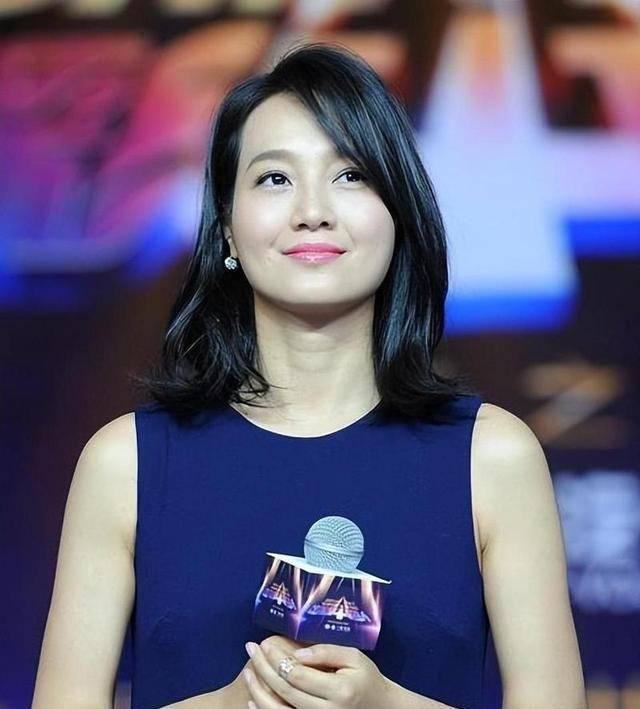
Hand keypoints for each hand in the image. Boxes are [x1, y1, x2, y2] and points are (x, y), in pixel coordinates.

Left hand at [243, 637, 393, 708]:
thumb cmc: (366, 678)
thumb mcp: (354, 657)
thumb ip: (326, 652)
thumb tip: (297, 653)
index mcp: (338, 691)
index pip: (297, 674)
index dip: (276, 659)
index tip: (263, 643)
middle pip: (284, 690)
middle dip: (263, 668)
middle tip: (250, 649)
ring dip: (258, 690)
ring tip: (246, 671)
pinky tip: (252, 697)